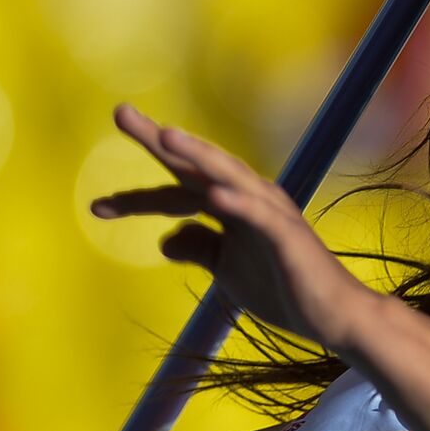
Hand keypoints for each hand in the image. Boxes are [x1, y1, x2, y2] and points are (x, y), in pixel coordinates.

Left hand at [89, 103, 383, 349]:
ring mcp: (270, 213)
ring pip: (228, 175)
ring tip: (165, 137)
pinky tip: (213, 196)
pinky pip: (259, 215)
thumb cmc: (284, 290)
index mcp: (232, 206)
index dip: (137, 199)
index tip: (96, 208)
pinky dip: (237, 202)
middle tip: (120, 113)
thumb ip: (199, 248)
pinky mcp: (288, 236)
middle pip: (198, 165)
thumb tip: (164, 239)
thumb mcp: (227, 270)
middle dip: (160, 140)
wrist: (333, 317)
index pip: (178, 191)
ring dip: (197, 155)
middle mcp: (249, 198)